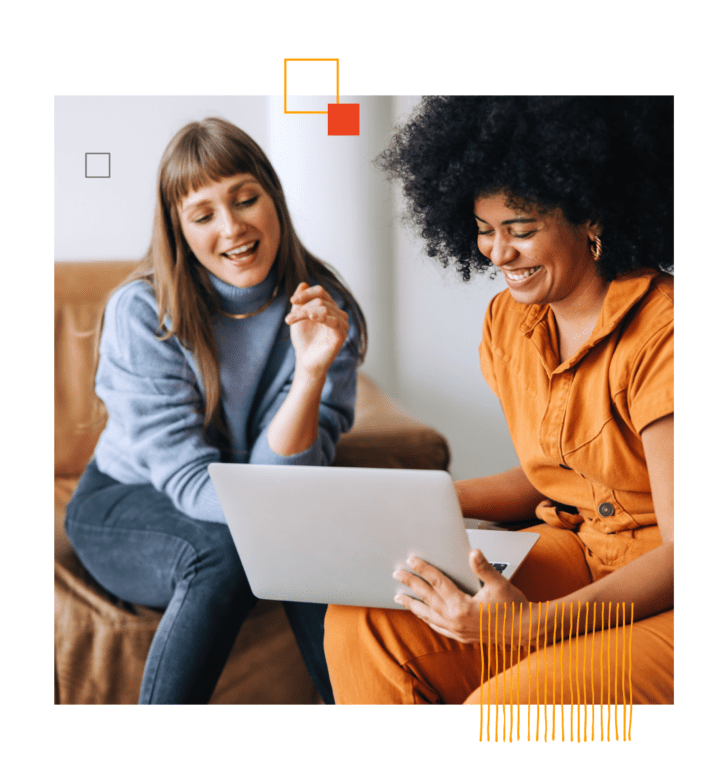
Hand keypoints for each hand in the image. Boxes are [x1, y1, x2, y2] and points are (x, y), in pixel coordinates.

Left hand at [285, 283, 348, 377]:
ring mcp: (342, 325)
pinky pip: (333, 321)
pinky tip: (311, 317)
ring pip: (324, 308)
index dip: (306, 294)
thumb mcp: (298, 317)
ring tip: (290, 321)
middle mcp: (338, 314)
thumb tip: (303, 284)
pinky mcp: (341, 336)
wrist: (305, 361)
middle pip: (320, 300)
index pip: (321, 292)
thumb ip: (301, 301)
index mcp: (330, 308)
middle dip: (302, 308)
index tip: (292, 300)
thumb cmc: (303, 340)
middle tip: (288, 319)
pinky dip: (321, 317)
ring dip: (304, 313)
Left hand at [392, 550, 529, 644]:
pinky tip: (422, 615)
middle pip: (427, 598)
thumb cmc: (514, 606)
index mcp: (462, 607)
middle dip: (410, 584)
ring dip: (413, 604)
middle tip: (396, 573)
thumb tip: (473, 552)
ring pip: (428, 615)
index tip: (411, 559)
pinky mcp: (462, 637)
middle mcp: (456, 621)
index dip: (423, 569)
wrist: (527, 630)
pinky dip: (427, 618)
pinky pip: (438, 627)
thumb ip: (484, 568)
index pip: (437, 583)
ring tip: (399, 596)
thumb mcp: (500, 583)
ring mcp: (458, 631)